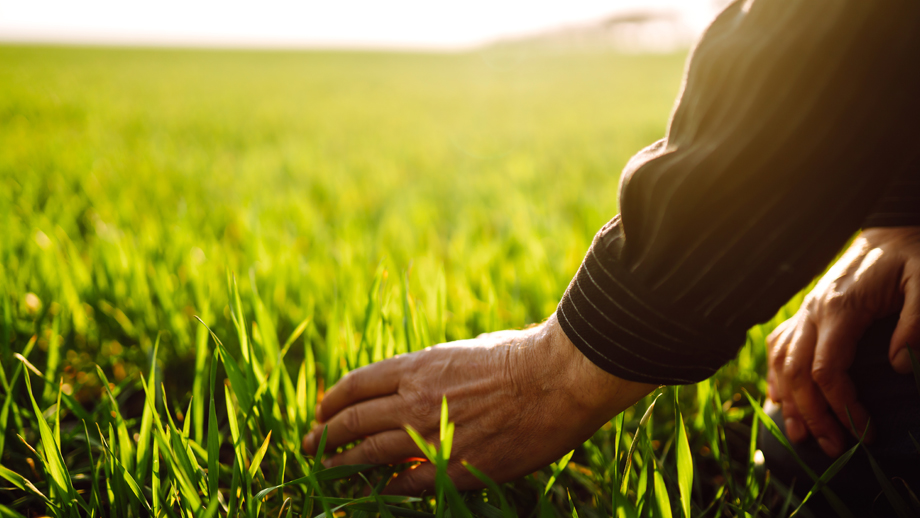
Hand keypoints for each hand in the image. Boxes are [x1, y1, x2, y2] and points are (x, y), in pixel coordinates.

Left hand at [302, 313, 654, 495]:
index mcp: (418, 366)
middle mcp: (415, 399)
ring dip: (342, 462)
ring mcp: (431, 434)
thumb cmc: (520, 356)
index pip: (358, 384)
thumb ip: (437, 372)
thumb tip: (420, 384)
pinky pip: (409, 482)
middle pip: (354, 419)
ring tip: (325, 469)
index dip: (334, 399)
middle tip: (309, 443)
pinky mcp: (455, 465)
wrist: (556, 379)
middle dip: (326, 433)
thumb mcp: (466, 352)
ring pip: (370, 451)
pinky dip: (389, 486)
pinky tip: (380, 490)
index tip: (322, 410)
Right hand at [767, 227, 919, 456]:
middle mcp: (812, 312)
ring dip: (789, 402)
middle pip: (796, 374)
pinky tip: (780, 399)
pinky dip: (775, 376)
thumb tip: (899, 367)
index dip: (842, 407)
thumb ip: (916, 323)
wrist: (892, 228)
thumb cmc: (912, 255)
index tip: (865, 434)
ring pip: (780, 363)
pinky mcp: (805, 312)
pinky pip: (778, 347)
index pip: (826, 369)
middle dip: (812, 416)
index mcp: (839, 308)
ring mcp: (804, 311)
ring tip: (801, 436)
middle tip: (835, 449)